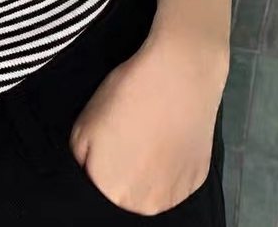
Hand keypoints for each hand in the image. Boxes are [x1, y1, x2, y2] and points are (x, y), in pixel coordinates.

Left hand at [68, 28, 227, 215]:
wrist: (179, 73)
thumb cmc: (128, 95)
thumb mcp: (82, 126)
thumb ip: (81, 160)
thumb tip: (88, 171)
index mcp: (111, 191)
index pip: (96, 188)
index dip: (99, 164)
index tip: (106, 143)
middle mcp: (144, 204)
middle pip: (124, 194)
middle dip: (122, 170)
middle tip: (127, 135)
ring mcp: (174, 195)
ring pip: (151, 189)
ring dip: (147, 171)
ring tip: (149, 135)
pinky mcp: (197, 179)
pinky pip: (176, 180)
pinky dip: (171, 164)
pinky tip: (169, 136)